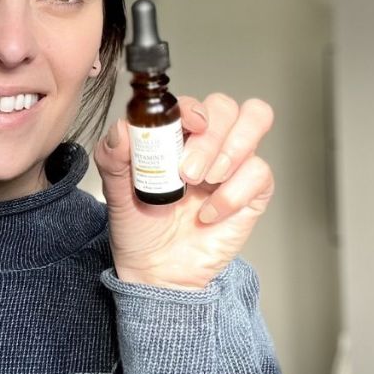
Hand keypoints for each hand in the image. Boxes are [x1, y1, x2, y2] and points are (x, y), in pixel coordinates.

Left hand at [93, 94, 274, 289]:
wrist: (155, 271)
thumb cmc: (139, 225)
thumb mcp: (114, 188)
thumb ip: (114, 154)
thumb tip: (123, 129)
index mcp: (175, 134)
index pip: (194, 102)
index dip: (192, 108)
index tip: (185, 127)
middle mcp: (208, 142)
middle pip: (227, 107)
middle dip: (209, 137)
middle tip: (186, 172)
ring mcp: (232, 164)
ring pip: (254, 120)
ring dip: (228, 151)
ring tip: (203, 182)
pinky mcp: (252, 191)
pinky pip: (260, 172)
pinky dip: (233, 194)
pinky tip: (209, 213)